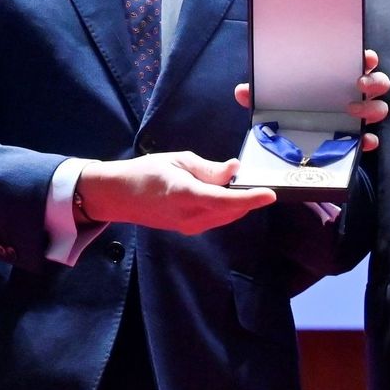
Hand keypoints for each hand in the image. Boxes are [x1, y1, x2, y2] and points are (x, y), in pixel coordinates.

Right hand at [76, 152, 275, 235]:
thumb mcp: (178, 160)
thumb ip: (208, 168)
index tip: (270, 194)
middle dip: (247, 197)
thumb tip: (235, 169)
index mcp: (184, 195)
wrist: (119, 196)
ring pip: (226, 216)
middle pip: (231, 210)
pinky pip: (217, 218)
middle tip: (255, 178)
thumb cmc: (145, 172)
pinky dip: (226, 206)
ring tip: (237, 182)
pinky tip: (222, 192)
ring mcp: (189, 226)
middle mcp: (189, 216)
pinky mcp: (188, 229)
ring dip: (238, 202)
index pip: (224, 201)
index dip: (250, 199)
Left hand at [235, 49, 389, 151]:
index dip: (367, 57)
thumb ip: (261, 93)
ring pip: (379, 108)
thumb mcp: (275, 99)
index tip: (364, 57)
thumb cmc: (291, 107)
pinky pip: (370, 139)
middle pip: (378, 82)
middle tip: (359, 84)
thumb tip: (243, 91)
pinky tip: (362, 141)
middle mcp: (353, 94)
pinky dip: (369, 141)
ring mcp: (358, 116)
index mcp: (338, 76)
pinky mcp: (356, 138)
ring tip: (355, 114)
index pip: (360, 60)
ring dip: (373, 109)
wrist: (293, 143)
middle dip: (374, 81)